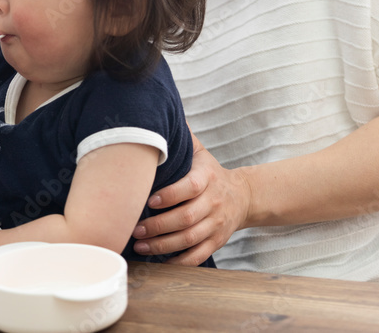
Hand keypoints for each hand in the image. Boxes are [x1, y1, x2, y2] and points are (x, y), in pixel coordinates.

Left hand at [132, 142, 250, 265]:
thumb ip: (183, 137)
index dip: (169, 195)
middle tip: (135, 228)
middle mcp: (213, 202)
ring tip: (140, 245)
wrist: (243, 196)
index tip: (149, 200)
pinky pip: (199, 256)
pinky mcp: (217, 241)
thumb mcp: (200, 152)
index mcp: (207, 178)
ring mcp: (216, 224)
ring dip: (163, 245)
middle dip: (158, 226)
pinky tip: (160, 262)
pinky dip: (180, 262)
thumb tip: (158, 116)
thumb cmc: (211, 172)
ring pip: (190, 239)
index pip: (190, 187)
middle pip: (186, 218)